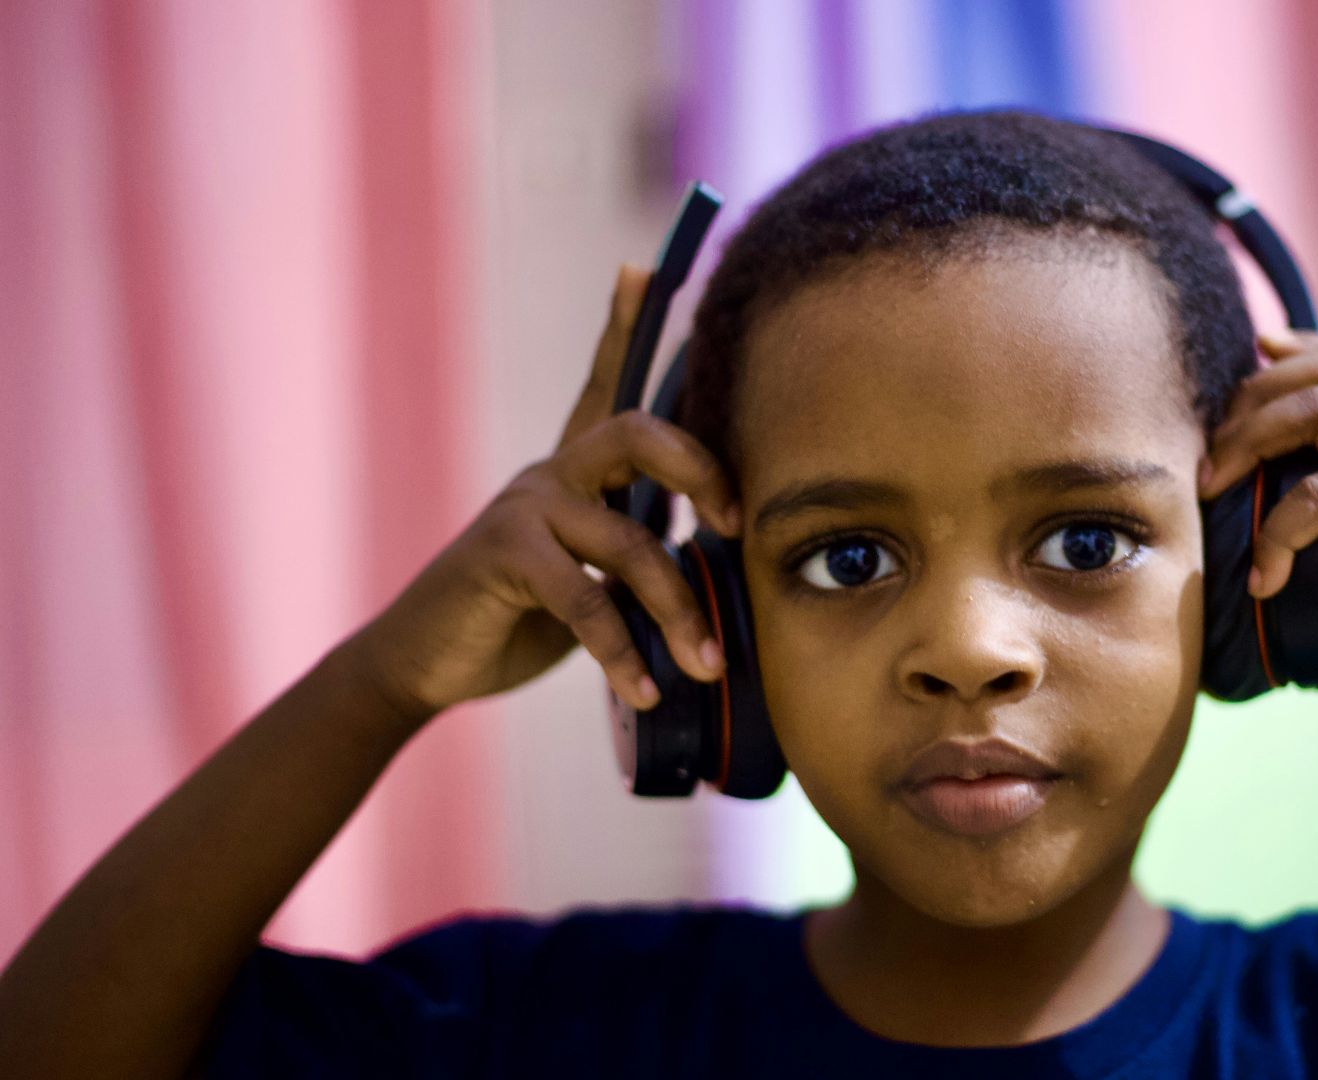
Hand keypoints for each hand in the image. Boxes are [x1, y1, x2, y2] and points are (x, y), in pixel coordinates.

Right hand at [342, 264, 742, 727]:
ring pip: (629, 536)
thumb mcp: (594, 577)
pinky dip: (623, 649)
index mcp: (578, 471)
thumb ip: (640, 553)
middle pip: (636, 430)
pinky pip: (586, 596)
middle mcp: (553, 473)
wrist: (429, 664)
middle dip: (699, 467)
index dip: (625, 323)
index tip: (647, 266)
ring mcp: (526, 509)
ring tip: (706, 663)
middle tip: (735, 521)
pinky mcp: (503, 556)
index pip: (608, 383)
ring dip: (677, 607)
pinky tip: (644, 687)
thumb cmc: (523, 620)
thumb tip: (716, 562)